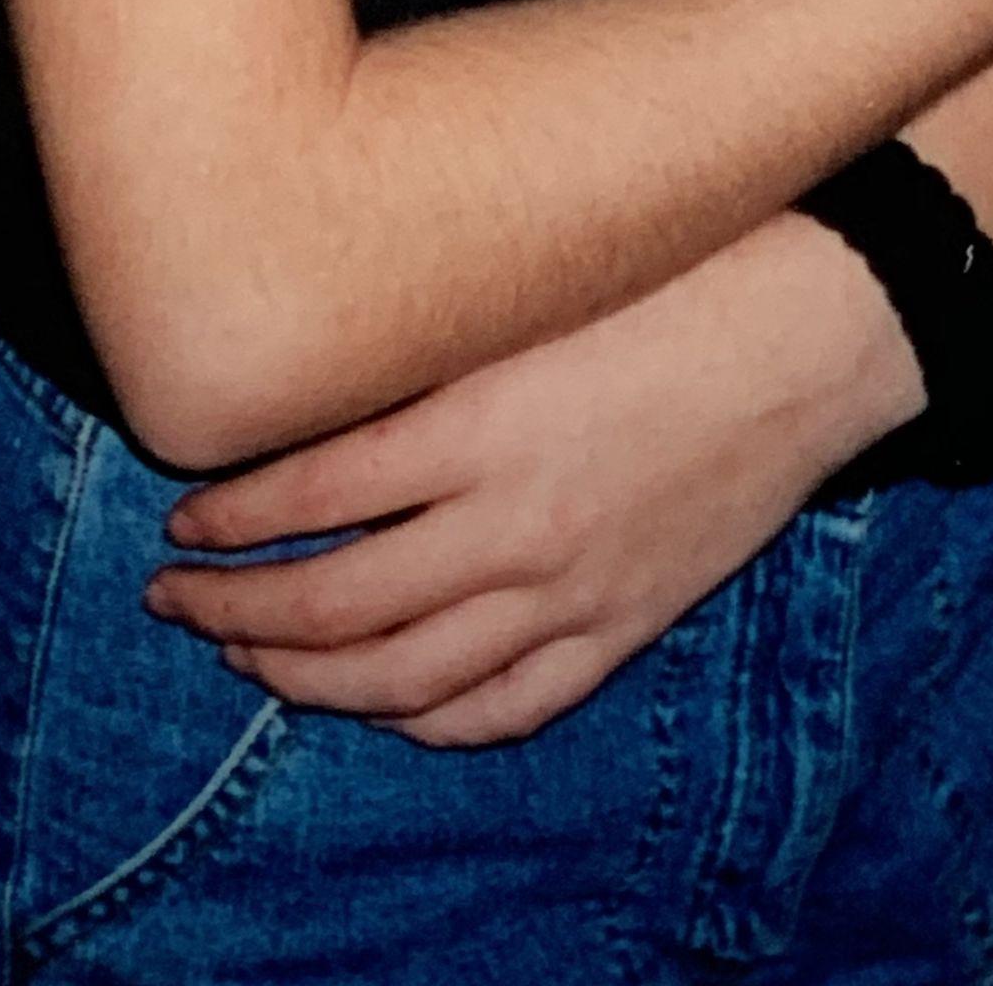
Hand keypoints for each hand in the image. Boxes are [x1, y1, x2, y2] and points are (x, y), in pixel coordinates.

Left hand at [140, 215, 918, 747]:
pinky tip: (383, 706)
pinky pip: (508, 705)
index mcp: (482, 423)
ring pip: (407, 677)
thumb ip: (430, 345)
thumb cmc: (675, 274)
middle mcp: (516, 522)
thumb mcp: (530, 291)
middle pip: (338, 604)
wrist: (816, 325)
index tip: (181, 514)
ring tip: (249, 654)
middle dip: (236, 611)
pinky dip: (429, 719)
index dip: (229, 513)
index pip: (312, 492)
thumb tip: (315, 361)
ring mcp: (573, 587)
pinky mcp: (624, 622)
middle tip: (176, 598)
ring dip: (308, 676)